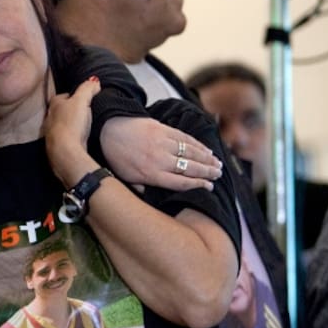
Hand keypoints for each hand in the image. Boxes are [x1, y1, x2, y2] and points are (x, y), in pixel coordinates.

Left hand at [44, 77, 101, 186]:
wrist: (65, 151)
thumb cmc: (71, 124)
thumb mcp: (81, 101)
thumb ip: (87, 89)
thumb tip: (94, 81)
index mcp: (54, 105)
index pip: (63, 95)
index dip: (73, 95)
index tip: (83, 98)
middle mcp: (49, 118)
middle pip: (61, 110)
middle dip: (70, 109)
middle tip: (83, 110)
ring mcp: (51, 133)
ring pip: (61, 124)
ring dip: (70, 123)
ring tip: (82, 124)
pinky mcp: (56, 146)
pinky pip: (64, 137)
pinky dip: (70, 136)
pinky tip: (78, 138)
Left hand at [99, 116, 221, 192]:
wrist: (109, 129)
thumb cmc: (116, 156)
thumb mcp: (125, 178)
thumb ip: (141, 187)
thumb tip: (153, 197)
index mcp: (151, 175)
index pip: (181, 183)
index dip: (198, 185)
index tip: (209, 187)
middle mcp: (160, 161)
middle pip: (190, 169)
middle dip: (207, 172)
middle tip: (218, 175)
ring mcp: (163, 144)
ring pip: (191, 154)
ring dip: (207, 159)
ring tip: (218, 164)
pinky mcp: (164, 130)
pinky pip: (186, 139)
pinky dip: (198, 145)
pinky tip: (207, 150)